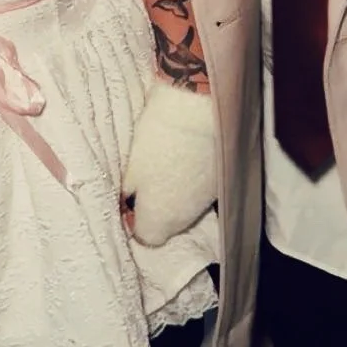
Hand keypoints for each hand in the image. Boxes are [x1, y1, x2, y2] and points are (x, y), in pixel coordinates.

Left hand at [123, 78, 216, 246]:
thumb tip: (126, 204)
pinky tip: (185, 157)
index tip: (128, 200)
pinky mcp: (220, 180)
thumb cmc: (155, 139)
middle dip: (156, 208)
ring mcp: (206, 200)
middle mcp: (186, 218)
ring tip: (165, 164)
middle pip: (168, 224)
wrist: (199, 109)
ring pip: (186, 207)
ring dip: (175, 193)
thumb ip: (127, 194)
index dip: (135, 220)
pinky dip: (192, 179)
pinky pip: (201, 190)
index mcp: (160, 220)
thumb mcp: (129, 168)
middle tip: (144, 180)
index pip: (146, 237)